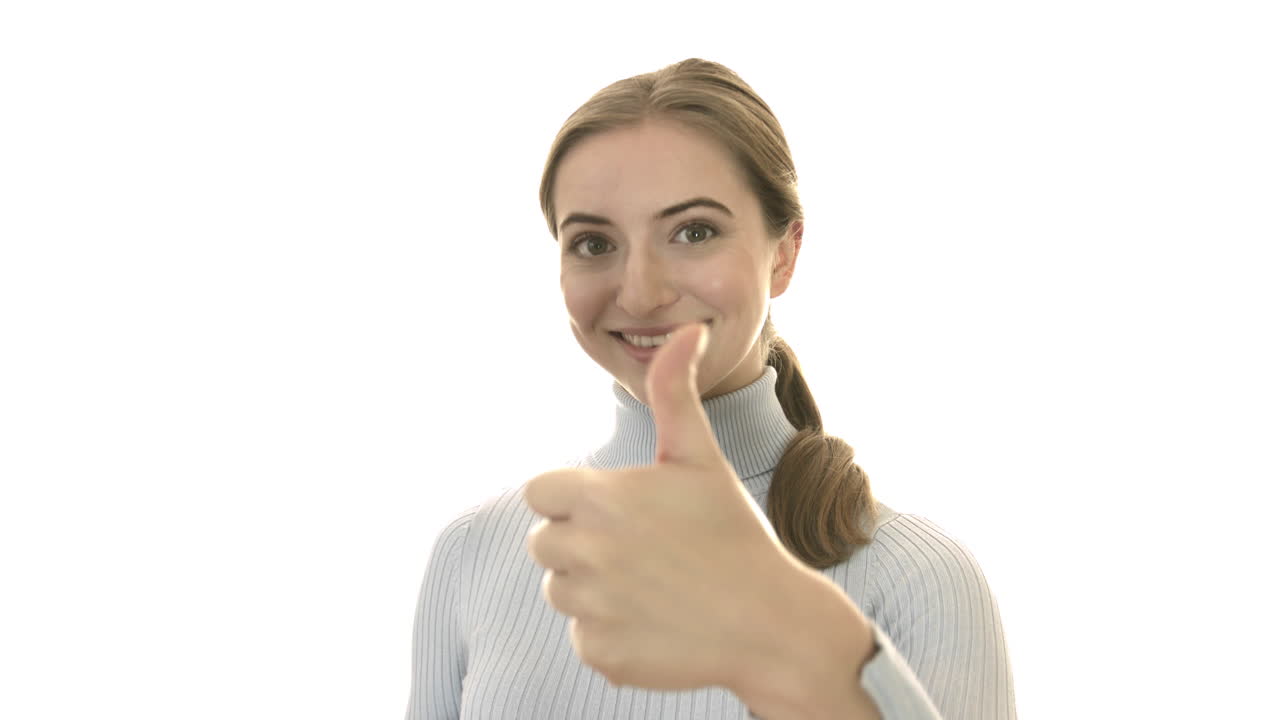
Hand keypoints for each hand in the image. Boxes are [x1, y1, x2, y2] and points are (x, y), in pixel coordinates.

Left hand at [524, 322, 796, 691]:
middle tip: (642, 549)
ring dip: (593, 587)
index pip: (540, 492)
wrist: (770, 622)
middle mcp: (584, 552)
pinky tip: (656, 621)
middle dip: (580, 542)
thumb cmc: (733, 531)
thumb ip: (674, 391)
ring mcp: (590, 608)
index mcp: (598, 498)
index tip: (617, 508)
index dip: (573, 497)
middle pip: (544, 541)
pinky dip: (610, 632)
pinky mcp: (600, 654)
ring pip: (560, 590)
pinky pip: (583, 636)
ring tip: (652, 584)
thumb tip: (684, 330)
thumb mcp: (699, 457)